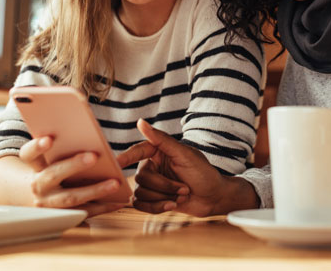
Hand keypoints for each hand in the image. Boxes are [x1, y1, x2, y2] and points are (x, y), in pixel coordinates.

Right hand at [18, 136, 124, 216]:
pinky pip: (84, 212)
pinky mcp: (63, 216)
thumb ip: (66, 148)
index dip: (37, 147)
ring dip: (95, 190)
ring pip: (71, 198)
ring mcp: (49, 204)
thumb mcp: (54, 159)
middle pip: (53, 174)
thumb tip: (91, 136)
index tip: (49, 139)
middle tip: (94, 156)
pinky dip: (103, 207)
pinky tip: (119, 201)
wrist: (43, 198)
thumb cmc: (56, 169)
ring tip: (115, 183)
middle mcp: (38, 185)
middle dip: (74, 165)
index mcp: (36, 166)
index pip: (29, 154)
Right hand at [115, 119, 258, 215]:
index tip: (116, 162)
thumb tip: (141, 122)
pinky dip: (157, 208)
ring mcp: (151, 184)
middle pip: (141, 178)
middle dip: (164, 186)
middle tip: (184, 188)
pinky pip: (142, 206)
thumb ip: (162, 140)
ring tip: (182, 195)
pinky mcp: (152, 200)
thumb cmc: (203, 173)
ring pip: (141, 193)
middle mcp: (151, 166)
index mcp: (157, 152)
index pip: (137, 151)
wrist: (214, 197)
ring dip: (164, 198)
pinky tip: (172, 206)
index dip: (126, 156)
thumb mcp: (185, 154)